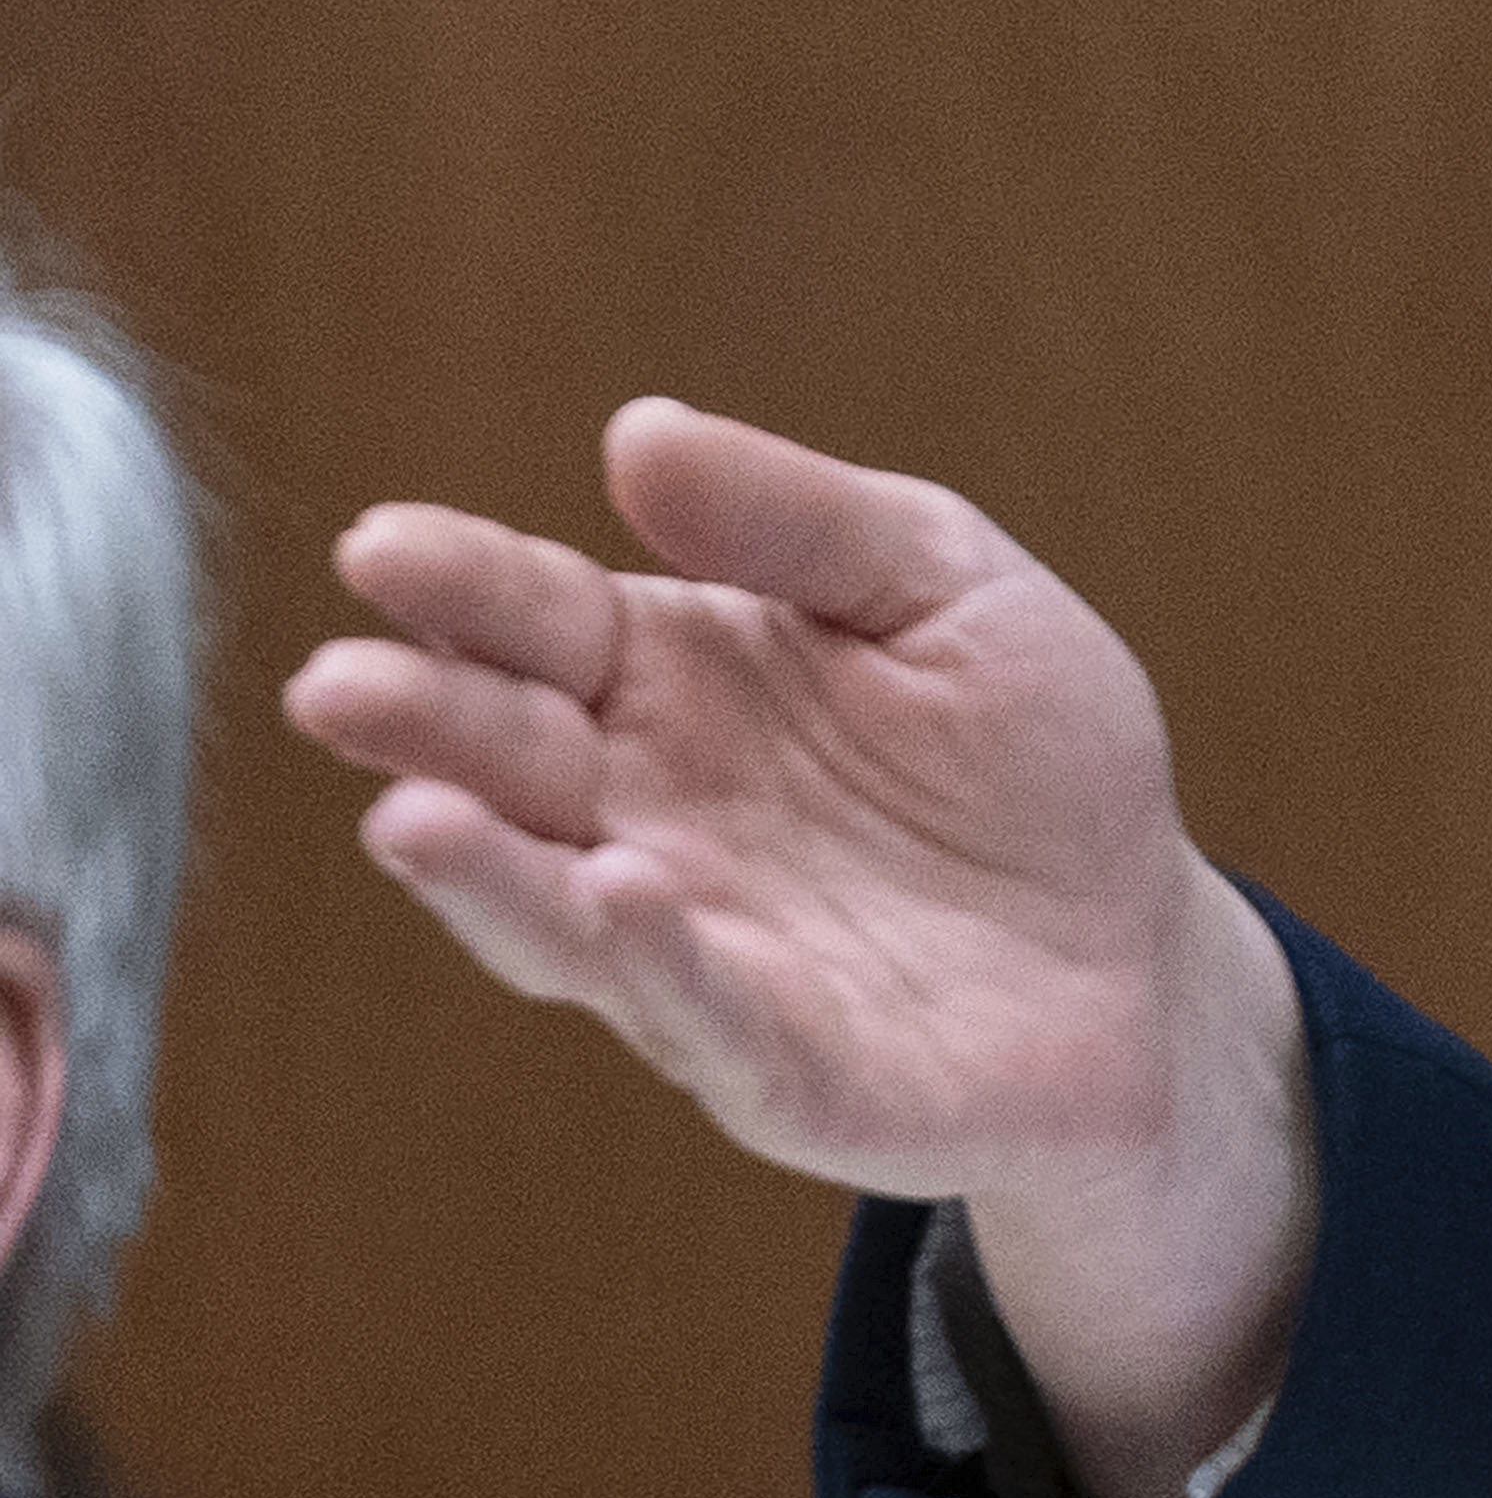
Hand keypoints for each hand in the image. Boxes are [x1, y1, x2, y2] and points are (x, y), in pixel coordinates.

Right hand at [283, 398, 1313, 1497]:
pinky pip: (700, 1015)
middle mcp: (646, 817)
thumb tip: (637, 434)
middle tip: (340, 684)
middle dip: (422, 725)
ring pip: (556, 911)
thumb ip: (803, 521)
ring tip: (412, 815)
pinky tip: (621, 896)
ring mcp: (696, 947)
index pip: (538, 623)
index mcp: (669, 683)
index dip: (461, 586)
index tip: (384, 549)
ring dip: (480, 870)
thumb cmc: (1032, 761)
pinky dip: (652, 964)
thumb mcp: (950, 591)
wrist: (1146, 952)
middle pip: (508, 761)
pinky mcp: (779, 1064)